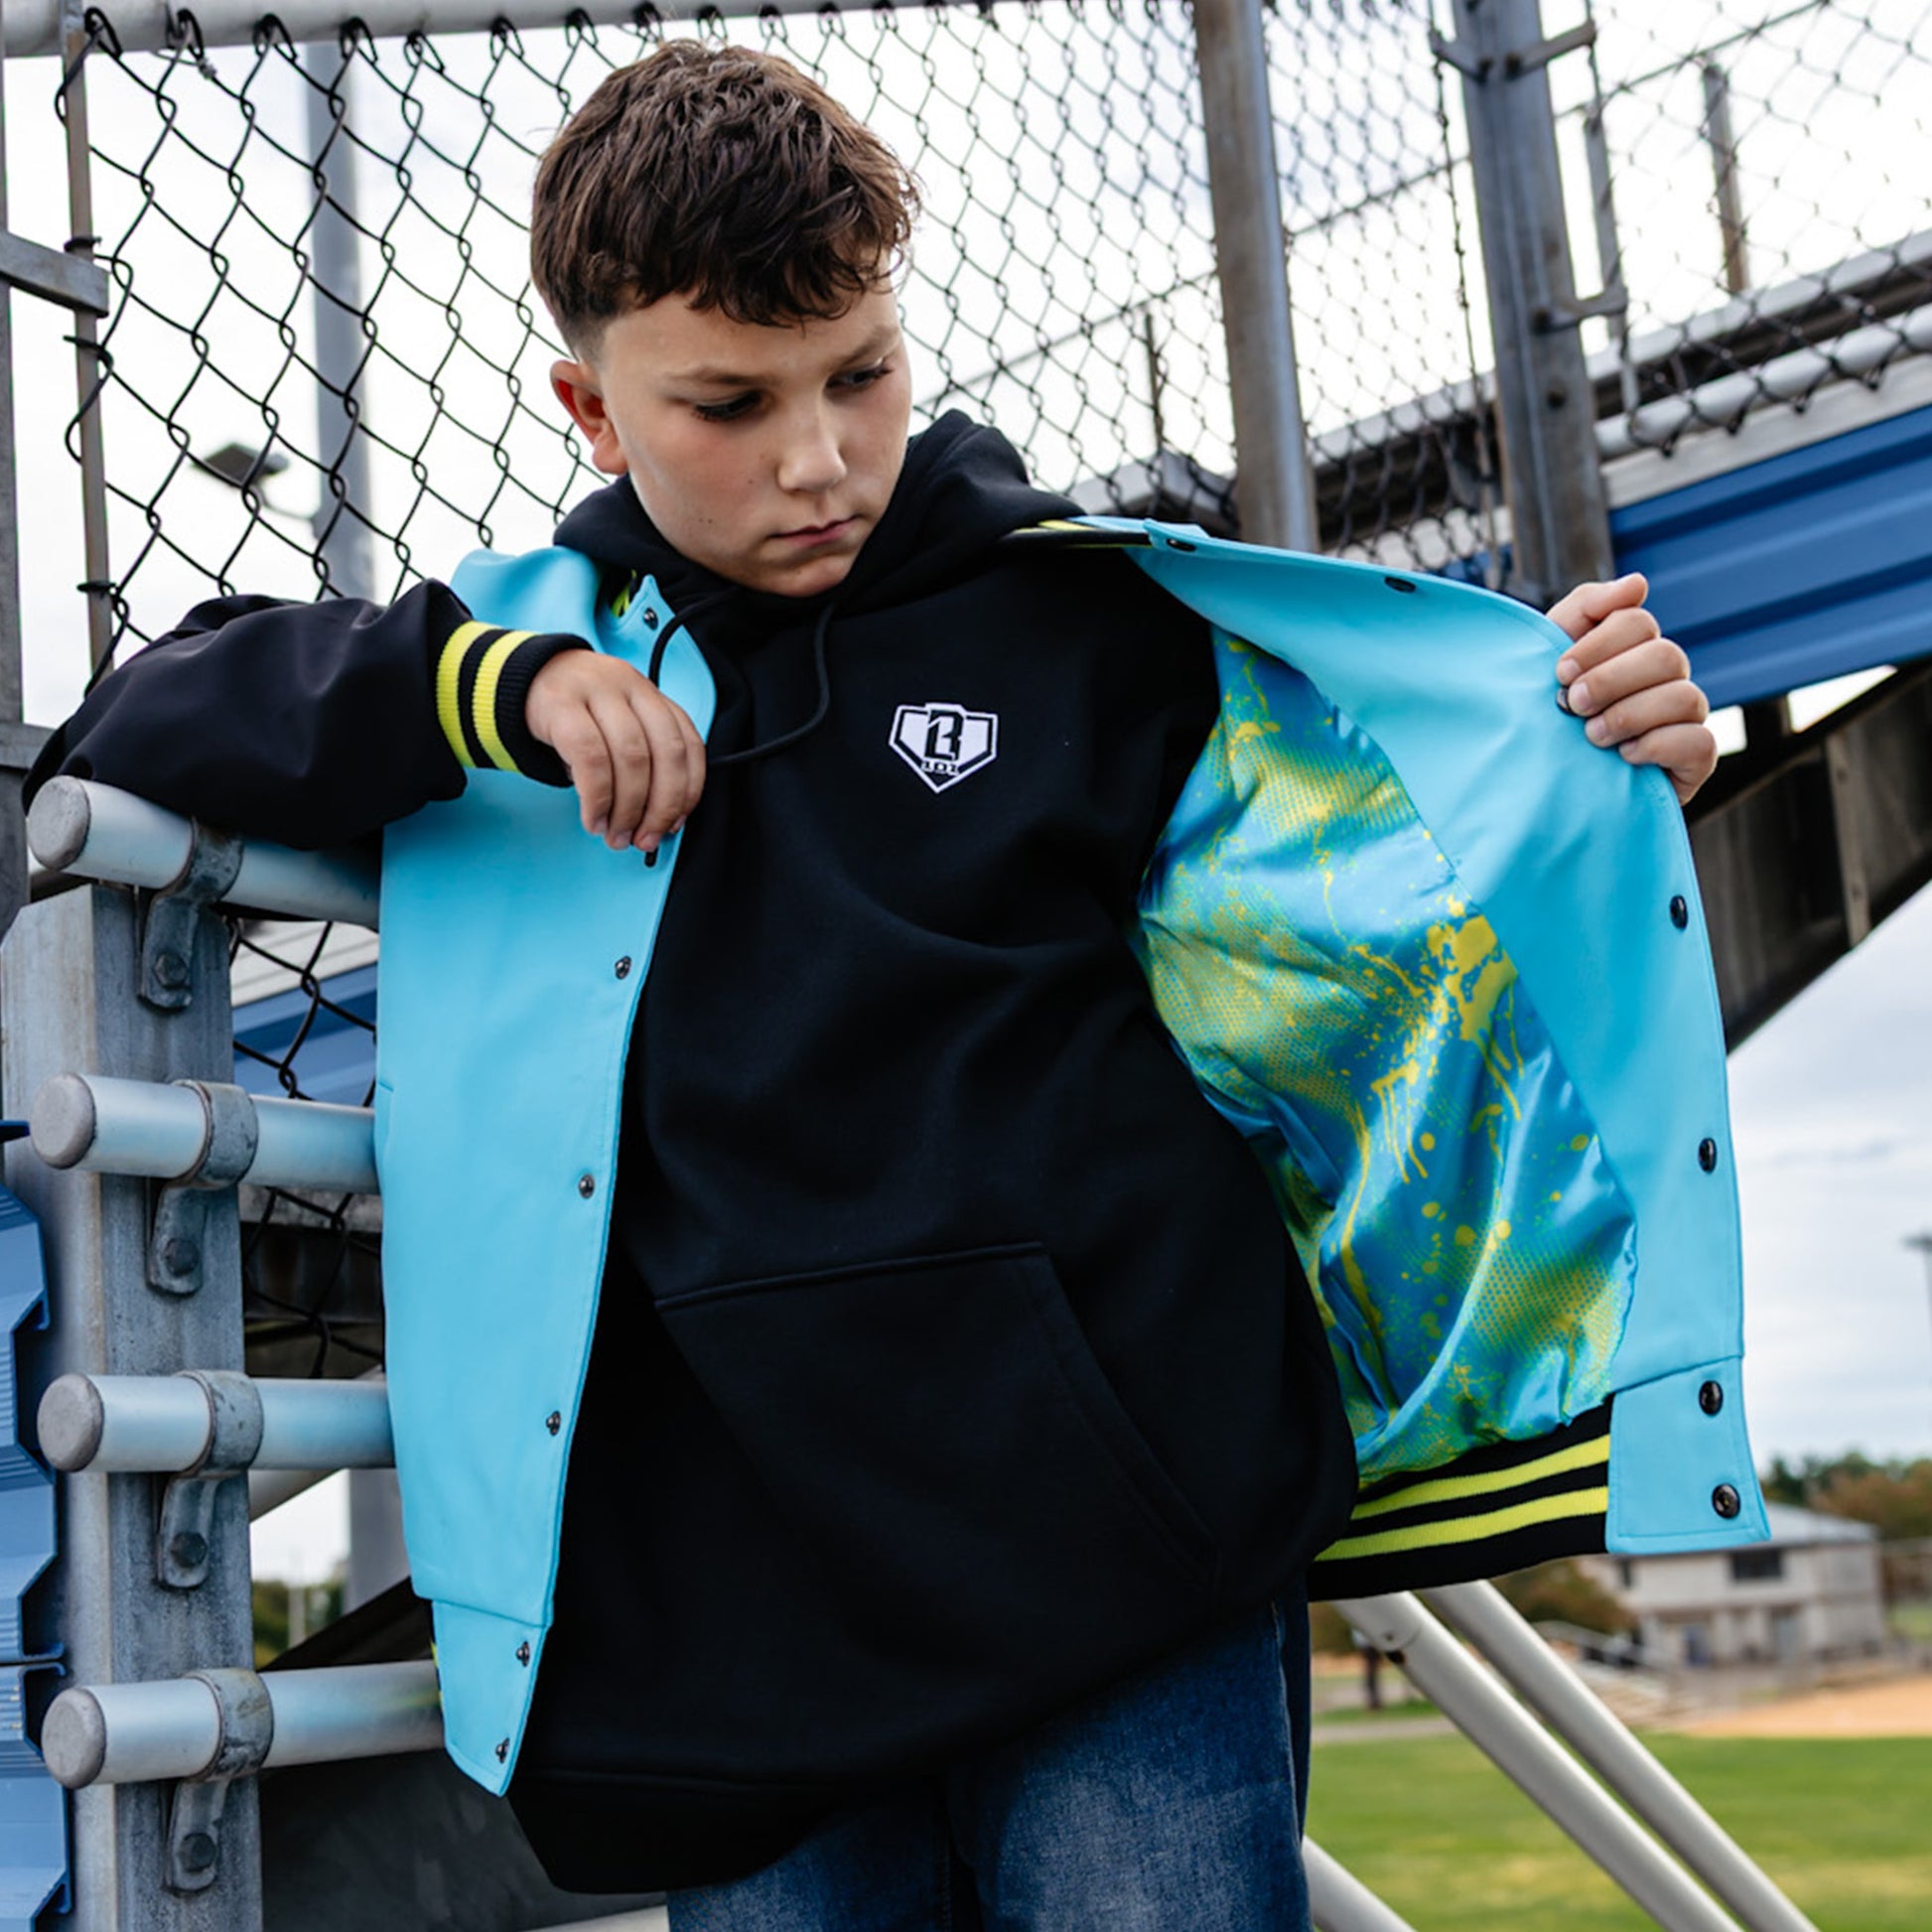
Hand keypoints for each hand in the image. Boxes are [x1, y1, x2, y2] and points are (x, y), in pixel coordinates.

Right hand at [526, 650, 706, 852]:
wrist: (519, 680)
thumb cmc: (574, 713)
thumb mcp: (614, 728)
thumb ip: (638, 762)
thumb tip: (652, 820)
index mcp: (651, 695)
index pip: (688, 744)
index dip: (688, 791)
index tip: (675, 824)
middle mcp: (630, 687)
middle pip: (665, 753)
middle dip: (661, 807)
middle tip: (645, 839)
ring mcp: (597, 691)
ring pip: (631, 757)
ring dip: (628, 809)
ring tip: (615, 834)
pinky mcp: (561, 704)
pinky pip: (590, 758)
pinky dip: (597, 798)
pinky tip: (593, 818)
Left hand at [1547, 574, 1717, 806]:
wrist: (1538, 793)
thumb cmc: (1544, 722)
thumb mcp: (1549, 661)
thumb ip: (1585, 611)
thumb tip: (1638, 584)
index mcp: (1631, 653)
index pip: (1637, 622)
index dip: (1599, 643)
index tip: (1559, 672)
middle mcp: (1664, 682)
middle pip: (1666, 655)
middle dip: (1611, 679)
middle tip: (1572, 704)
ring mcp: (1683, 722)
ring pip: (1686, 696)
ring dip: (1630, 714)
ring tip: (1591, 737)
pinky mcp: (1692, 764)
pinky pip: (1700, 742)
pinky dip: (1658, 745)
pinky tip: (1623, 756)